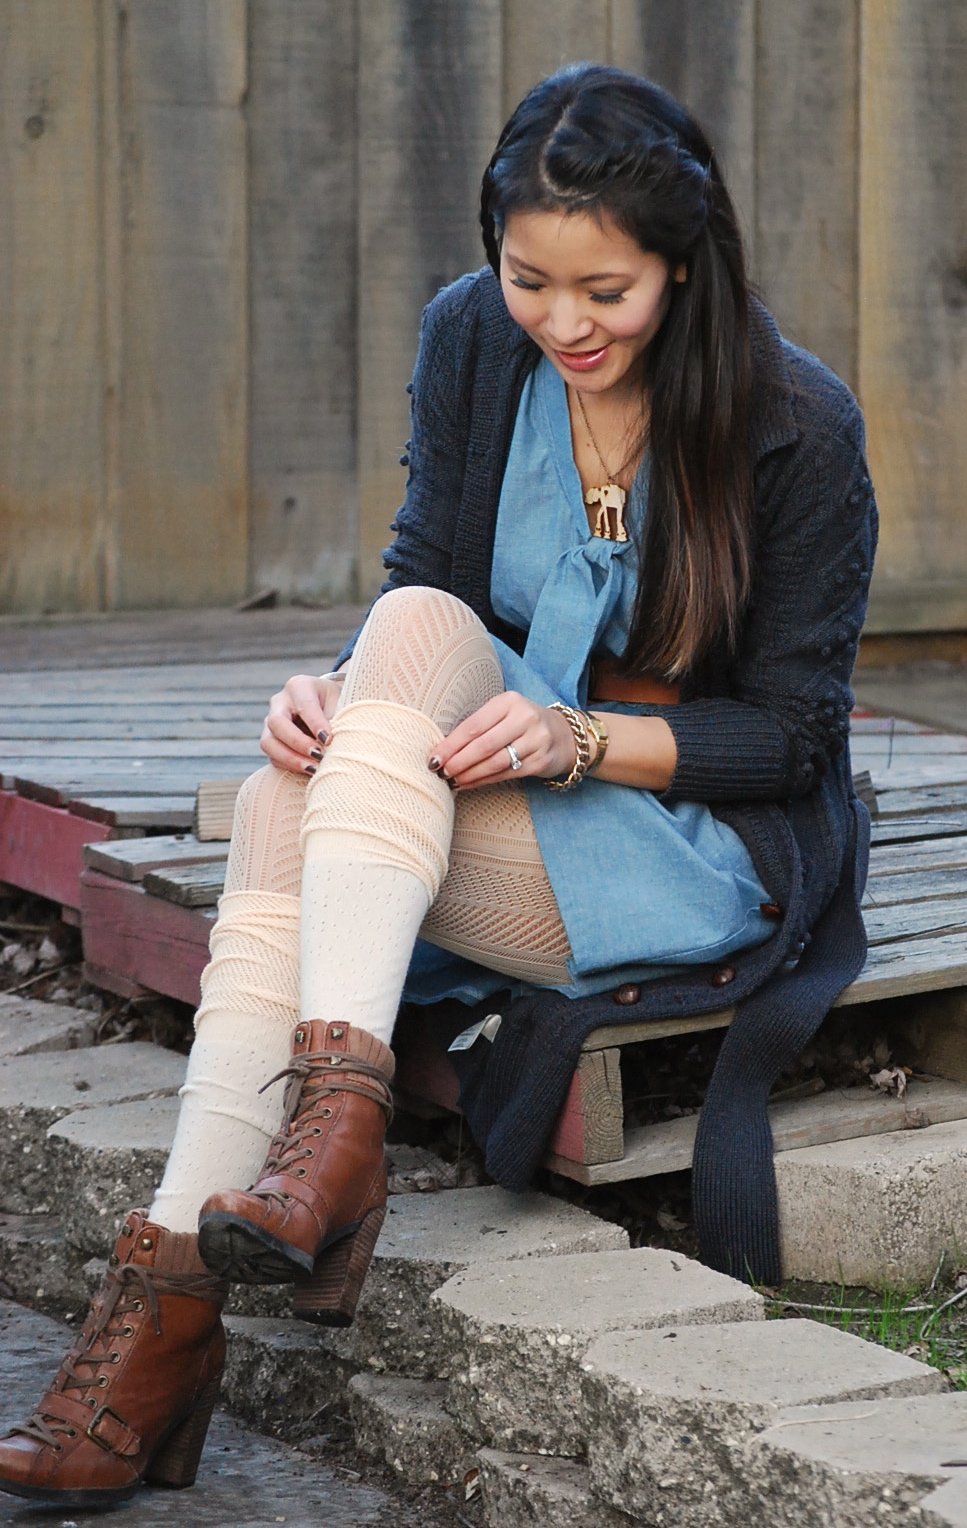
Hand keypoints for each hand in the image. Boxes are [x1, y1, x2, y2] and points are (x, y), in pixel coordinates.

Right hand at [261, 674, 341, 773]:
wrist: (327, 707)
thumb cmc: (337, 703)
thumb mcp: (342, 703)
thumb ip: (338, 719)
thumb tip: (332, 745)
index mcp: (299, 686)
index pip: (304, 705)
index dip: (316, 724)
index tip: (329, 740)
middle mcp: (280, 702)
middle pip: (277, 723)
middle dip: (298, 742)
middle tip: (319, 755)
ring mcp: (271, 722)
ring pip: (268, 742)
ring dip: (290, 758)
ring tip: (313, 769)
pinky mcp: (272, 741)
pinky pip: (273, 757)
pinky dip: (290, 766)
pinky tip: (310, 771)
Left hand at [429, 692, 575, 789]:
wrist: (564, 735)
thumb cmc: (522, 724)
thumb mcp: (503, 715)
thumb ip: (478, 727)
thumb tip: (442, 750)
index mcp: (509, 702)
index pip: (474, 725)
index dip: (451, 744)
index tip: (433, 758)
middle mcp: (525, 718)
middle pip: (484, 745)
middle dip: (458, 761)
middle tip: (440, 773)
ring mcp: (536, 740)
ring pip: (495, 762)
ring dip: (469, 774)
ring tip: (452, 781)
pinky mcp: (542, 761)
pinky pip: (507, 774)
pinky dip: (484, 781)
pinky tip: (469, 784)